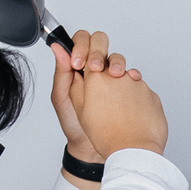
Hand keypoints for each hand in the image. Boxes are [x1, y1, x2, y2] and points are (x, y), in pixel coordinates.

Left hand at [50, 31, 164, 164]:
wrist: (90, 147)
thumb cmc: (74, 124)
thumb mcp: (62, 98)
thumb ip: (61, 73)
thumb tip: (58, 48)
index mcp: (77, 68)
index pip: (81, 42)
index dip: (81, 46)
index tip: (78, 63)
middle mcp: (94, 69)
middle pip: (100, 43)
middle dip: (99, 50)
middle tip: (95, 66)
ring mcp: (111, 78)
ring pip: (117, 57)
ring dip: (116, 61)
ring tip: (114, 74)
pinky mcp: (125, 87)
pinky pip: (131, 74)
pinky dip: (132, 73)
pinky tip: (130, 79)